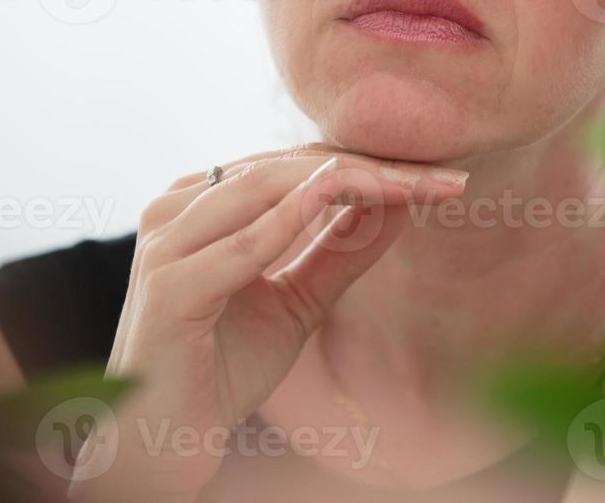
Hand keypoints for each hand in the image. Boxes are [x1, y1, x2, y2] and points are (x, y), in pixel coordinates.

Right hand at [68, 145, 466, 501]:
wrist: (164, 441)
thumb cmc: (222, 368)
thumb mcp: (298, 301)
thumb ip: (339, 249)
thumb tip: (401, 197)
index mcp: (200, 202)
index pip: (294, 164)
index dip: (367, 163)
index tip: (438, 175)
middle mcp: (176, 208)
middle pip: (285, 168)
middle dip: (368, 168)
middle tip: (440, 177)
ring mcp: (165, 242)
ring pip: (265, 189)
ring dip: (344, 182)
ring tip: (409, 184)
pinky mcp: (168, 286)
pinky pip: (239, 245)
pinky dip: (288, 219)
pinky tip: (337, 197)